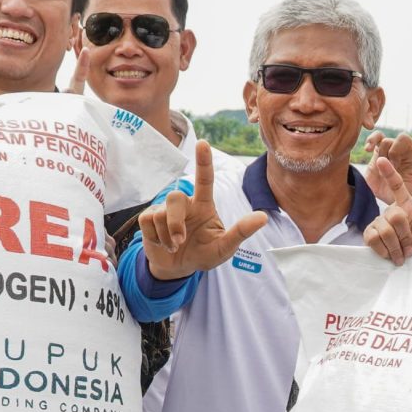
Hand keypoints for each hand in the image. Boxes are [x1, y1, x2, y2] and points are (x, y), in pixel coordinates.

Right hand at [139, 142, 268, 279]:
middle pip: (174, 198)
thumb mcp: (224, 248)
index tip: (203, 143)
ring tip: (174, 246)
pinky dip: (156, 239)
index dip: (204, 161)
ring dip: (167, 237)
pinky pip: (147, 222)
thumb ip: (240, 232)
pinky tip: (162, 244)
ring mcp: (164, 209)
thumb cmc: (204, 254)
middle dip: (175, 223)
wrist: (179, 268)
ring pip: (159, 214)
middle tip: (179, 242)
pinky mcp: (147, 218)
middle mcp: (184, 203)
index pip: (204, 180)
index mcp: (203, 205)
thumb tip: (264, 217)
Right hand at [362, 161, 411, 265]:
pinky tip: (389, 256)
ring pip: (385, 228)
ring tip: (402, 255)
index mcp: (407, 206)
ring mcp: (378, 223)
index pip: (398, 186)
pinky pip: (374, 238)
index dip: (390, 173)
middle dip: (406, 236)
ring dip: (397, 247)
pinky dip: (385, 250)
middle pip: (396, 215)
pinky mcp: (369, 236)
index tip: (383, 159)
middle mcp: (391, 211)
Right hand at [365, 104, 411, 205]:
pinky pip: (376, 137)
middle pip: (403, 137)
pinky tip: (368, 150)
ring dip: (384, 154)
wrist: (383, 199)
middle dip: (396, 151)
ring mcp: (394, 148)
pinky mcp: (379, 149)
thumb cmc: (405, 195)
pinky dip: (372, 141)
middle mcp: (409, 150)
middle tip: (393, 165)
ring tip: (384, 168)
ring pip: (388, 140)